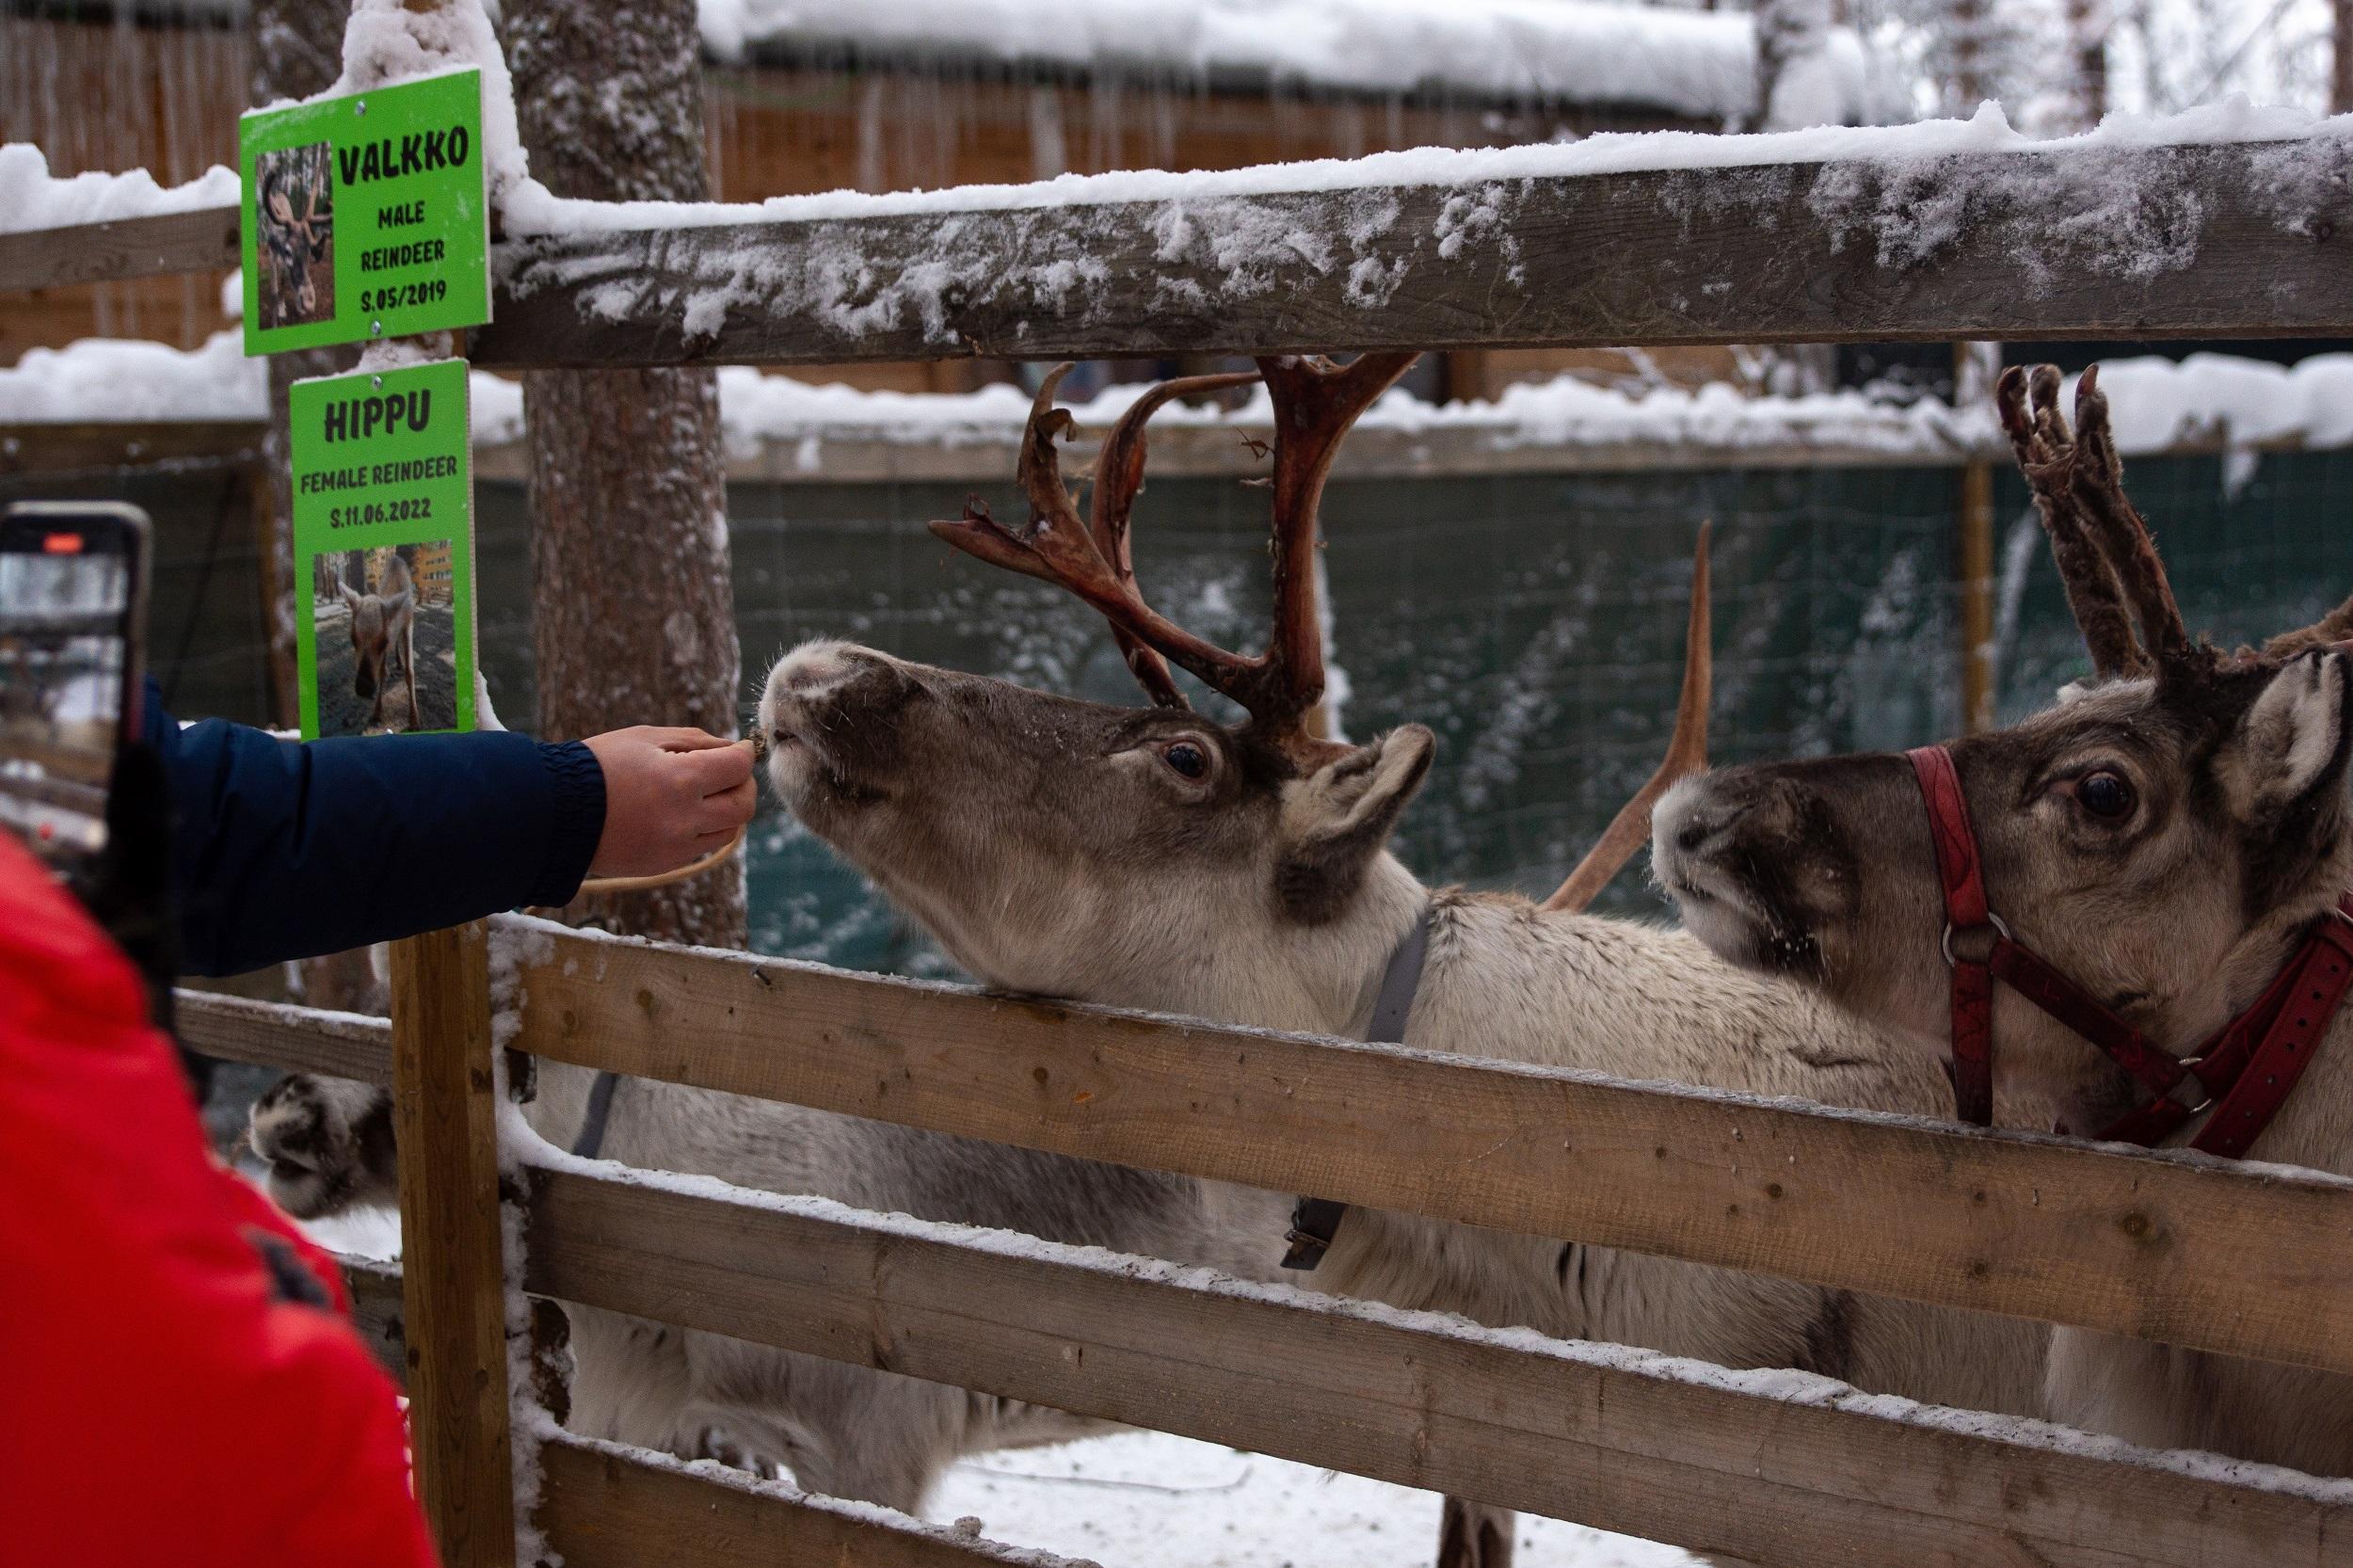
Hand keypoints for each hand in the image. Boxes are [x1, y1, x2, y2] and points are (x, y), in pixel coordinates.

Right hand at [582, 727, 754, 878]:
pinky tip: (684, 812)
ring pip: (730, 830)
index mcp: (680, 779)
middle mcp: (685, 817)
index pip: (738, 767)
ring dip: (728, 809)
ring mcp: (677, 846)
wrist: (554, 812)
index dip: (745, 754)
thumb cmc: (597, 766)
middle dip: (743, 785)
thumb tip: (733, 748)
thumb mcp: (645, 738)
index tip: (741, 749)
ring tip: (707, 792)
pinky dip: (705, 828)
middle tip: (730, 772)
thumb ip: (695, 741)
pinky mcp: (666, 863)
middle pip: (743, 805)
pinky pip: (703, 846)